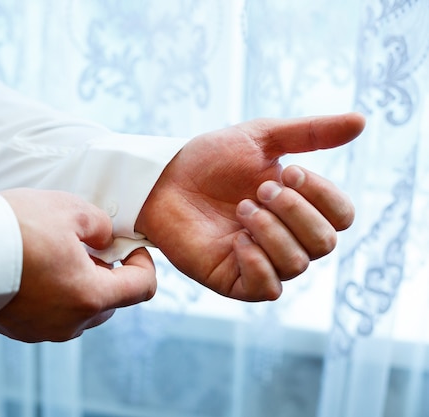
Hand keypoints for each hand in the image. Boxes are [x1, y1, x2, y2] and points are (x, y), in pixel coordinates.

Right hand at [0, 189, 155, 341]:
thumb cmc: (13, 228)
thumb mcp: (70, 209)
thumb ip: (101, 225)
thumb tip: (105, 239)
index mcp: (90, 296)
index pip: (141, 288)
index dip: (142, 263)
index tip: (129, 246)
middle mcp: (70, 322)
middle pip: (110, 301)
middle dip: (108, 272)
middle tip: (89, 243)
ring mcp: (43, 330)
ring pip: (80, 308)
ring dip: (80, 283)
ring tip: (57, 252)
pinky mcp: (19, 329)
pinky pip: (52, 313)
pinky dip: (54, 293)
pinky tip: (35, 266)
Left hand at [135, 113, 364, 300]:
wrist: (164, 178)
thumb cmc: (211, 159)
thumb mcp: (261, 137)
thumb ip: (310, 133)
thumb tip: (362, 121)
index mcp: (299, 207)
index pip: (341, 216)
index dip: (323, 196)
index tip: (288, 172)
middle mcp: (286, 238)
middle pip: (325, 243)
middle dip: (295, 212)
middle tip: (261, 189)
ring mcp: (260, 261)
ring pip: (297, 264)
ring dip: (273, 231)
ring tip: (243, 207)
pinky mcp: (233, 280)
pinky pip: (267, 289)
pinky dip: (259, 263)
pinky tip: (238, 239)